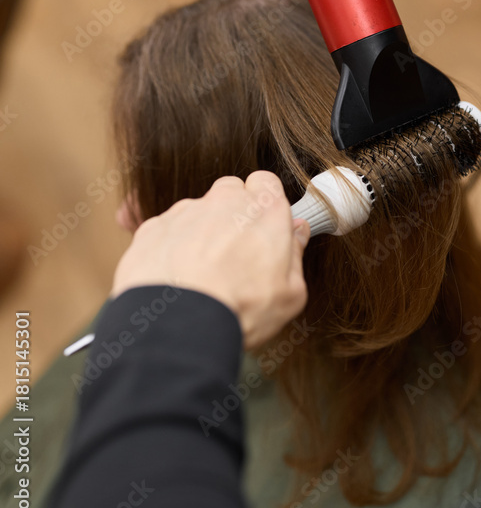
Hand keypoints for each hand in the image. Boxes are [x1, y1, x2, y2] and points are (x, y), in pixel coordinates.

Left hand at [111, 171, 309, 348]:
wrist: (178, 325)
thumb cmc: (239, 309)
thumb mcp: (290, 293)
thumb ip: (295, 255)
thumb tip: (298, 233)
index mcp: (264, 210)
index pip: (267, 183)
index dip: (266, 203)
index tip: (265, 226)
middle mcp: (224, 201)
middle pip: (231, 193)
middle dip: (234, 215)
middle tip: (235, 254)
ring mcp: (186, 211)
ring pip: (198, 212)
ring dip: (202, 233)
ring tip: (202, 275)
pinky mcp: (154, 227)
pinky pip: (168, 230)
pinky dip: (172, 248)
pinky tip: (176, 279)